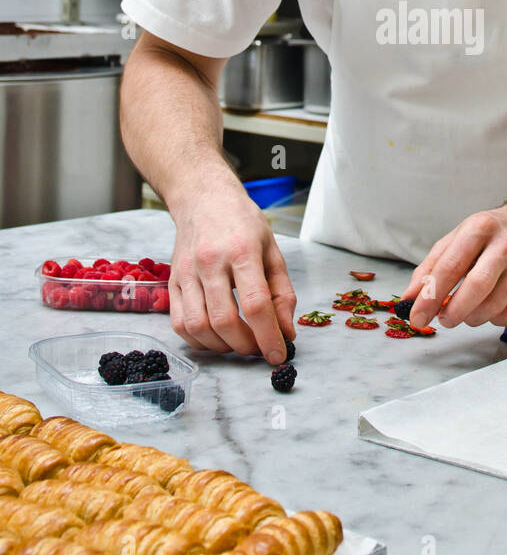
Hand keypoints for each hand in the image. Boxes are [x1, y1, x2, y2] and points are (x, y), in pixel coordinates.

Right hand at [168, 181, 295, 362]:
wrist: (203, 199)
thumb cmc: (242, 223)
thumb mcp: (273, 251)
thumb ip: (283, 293)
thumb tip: (286, 332)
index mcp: (242, 251)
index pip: (255, 304)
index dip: (268, 336)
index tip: (278, 355)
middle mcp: (210, 262)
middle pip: (224, 320)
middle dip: (245, 345)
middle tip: (260, 349)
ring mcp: (187, 273)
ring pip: (198, 326)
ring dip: (222, 347)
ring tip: (239, 344)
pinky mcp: (172, 282)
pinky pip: (179, 324)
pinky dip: (199, 341)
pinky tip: (216, 339)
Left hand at [404, 206, 506, 329]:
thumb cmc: (487, 236)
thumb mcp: (455, 240)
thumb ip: (430, 269)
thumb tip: (410, 299)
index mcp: (480, 227)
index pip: (450, 267)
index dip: (430, 297)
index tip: (416, 317)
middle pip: (477, 287)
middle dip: (454, 311)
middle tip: (443, 320)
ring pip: (494, 307)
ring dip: (472, 317)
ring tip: (466, 310)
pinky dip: (495, 319)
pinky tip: (490, 307)